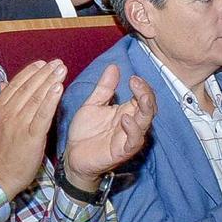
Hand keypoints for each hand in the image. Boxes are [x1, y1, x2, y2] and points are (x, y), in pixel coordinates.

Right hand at [0, 61, 67, 197]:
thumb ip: (2, 105)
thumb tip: (4, 85)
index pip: (15, 85)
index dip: (30, 72)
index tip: (41, 63)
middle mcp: (8, 114)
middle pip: (28, 88)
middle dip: (43, 73)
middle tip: (57, 62)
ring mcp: (19, 125)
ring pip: (36, 98)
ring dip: (50, 81)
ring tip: (61, 69)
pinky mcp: (31, 137)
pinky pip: (42, 115)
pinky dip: (51, 100)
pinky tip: (58, 88)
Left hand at [60, 66, 155, 188]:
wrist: (72, 155)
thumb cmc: (85, 132)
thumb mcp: (93, 105)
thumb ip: (104, 88)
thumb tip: (114, 66)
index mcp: (126, 111)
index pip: (142, 97)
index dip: (141, 86)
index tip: (132, 77)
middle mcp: (131, 124)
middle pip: (148, 107)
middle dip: (146, 93)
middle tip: (136, 82)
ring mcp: (128, 138)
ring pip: (145, 123)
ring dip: (145, 108)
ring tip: (139, 96)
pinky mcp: (122, 151)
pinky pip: (133, 141)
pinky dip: (133, 130)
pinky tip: (125, 119)